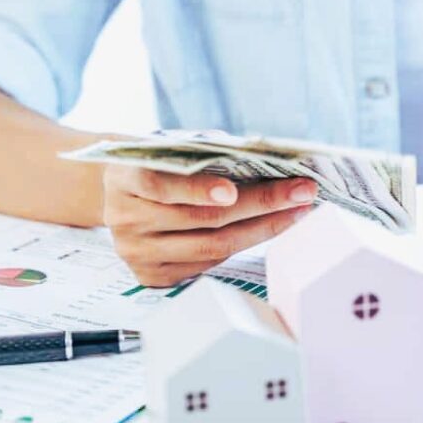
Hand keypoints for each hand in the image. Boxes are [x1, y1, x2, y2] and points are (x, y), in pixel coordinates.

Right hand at [103, 167, 315, 285]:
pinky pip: (208, 263)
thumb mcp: (170, 148)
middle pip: (200, 218)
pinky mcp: (153, 275)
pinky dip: (245, 243)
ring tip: (298, 210)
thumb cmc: (160, 163)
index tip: (233, 190)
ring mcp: (137, 252)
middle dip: (259, 204)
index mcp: (122, 178)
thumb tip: (262, 158)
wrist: (124, 193)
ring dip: (263, 228)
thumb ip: (203, 152)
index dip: (196, 189)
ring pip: (211, 246)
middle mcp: (124, 219)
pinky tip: (273, 227)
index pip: (158, 184)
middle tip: (300, 191)